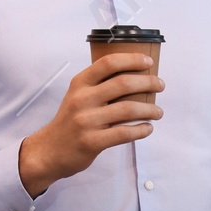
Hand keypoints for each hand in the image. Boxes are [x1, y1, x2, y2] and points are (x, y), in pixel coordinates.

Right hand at [19, 52, 164, 194]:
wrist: (50, 150)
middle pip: (123, 83)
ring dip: (149, 109)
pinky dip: (141, 130)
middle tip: (160, 85)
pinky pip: (124, 133)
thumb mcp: (78, 96)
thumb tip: (135, 77)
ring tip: (158, 112)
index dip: (132, 59)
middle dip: (148, 82)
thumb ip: (99, 85)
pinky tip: (147, 128)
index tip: (148, 62)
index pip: (108, 63)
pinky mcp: (92, 141)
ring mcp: (87, 121)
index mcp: (80, 83)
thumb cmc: (70, 120)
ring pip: (128, 109)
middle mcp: (82, 99)